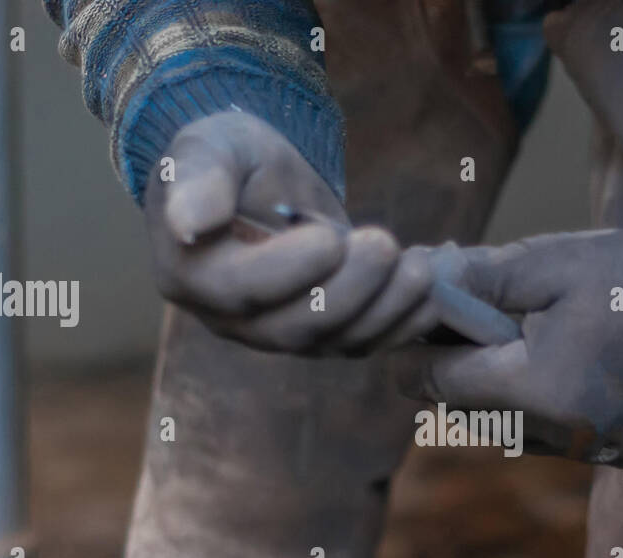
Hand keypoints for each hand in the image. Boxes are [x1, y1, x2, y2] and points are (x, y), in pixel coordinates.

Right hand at [144, 112, 435, 352]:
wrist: (255, 181)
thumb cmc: (225, 159)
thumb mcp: (206, 150)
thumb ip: (197, 180)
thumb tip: (189, 223)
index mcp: (192, 278)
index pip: (242, 290)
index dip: (288, 271)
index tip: (330, 238)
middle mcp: (234, 321)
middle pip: (297, 326)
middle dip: (350, 290)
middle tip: (386, 245)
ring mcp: (281, 333)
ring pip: (338, 340)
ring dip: (387, 309)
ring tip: (421, 268)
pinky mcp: (323, 334)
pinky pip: (364, 341)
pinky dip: (402, 323)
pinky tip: (433, 294)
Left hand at [394, 203, 622, 465]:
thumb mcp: (541, 263)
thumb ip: (471, 282)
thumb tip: (416, 289)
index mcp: (541, 386)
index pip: (439, 385)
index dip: (415, 356)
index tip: (414, 330)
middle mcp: (567, 433)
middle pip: (469, 415)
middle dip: (454, 375)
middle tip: (460, 330)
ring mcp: (597, 451)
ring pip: (508, 432)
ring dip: (497, 396)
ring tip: (513, 345)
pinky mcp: (621, 455)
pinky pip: (552, 439)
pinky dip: (540, 410)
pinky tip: (558, 369)